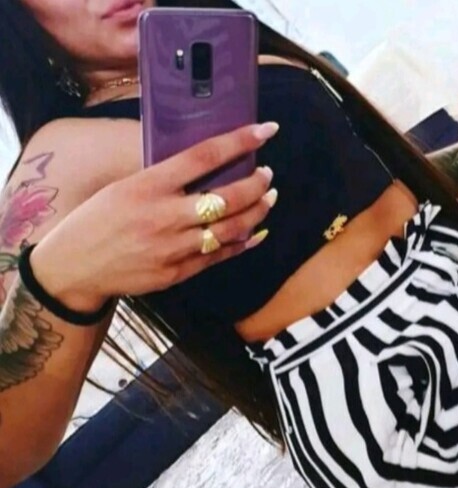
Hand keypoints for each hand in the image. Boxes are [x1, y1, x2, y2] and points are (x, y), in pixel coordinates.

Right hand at [30, 122, 279, 311]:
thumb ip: (163, 178)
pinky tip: (257, 233)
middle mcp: (164, 216)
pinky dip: (243, 243)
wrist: (74, 267)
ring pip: (231, 229)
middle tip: (267, 175)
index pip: (204, 156)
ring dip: (257, 212)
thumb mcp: (123, 186)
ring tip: (268, 199)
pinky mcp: (176, 273)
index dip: (240, 141)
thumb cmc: (97, 220)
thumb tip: (205, 166)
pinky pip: (219, 256)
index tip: (265, 130)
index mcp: (148, 186)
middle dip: (257, 184)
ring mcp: (172, 248)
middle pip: (227, 197)